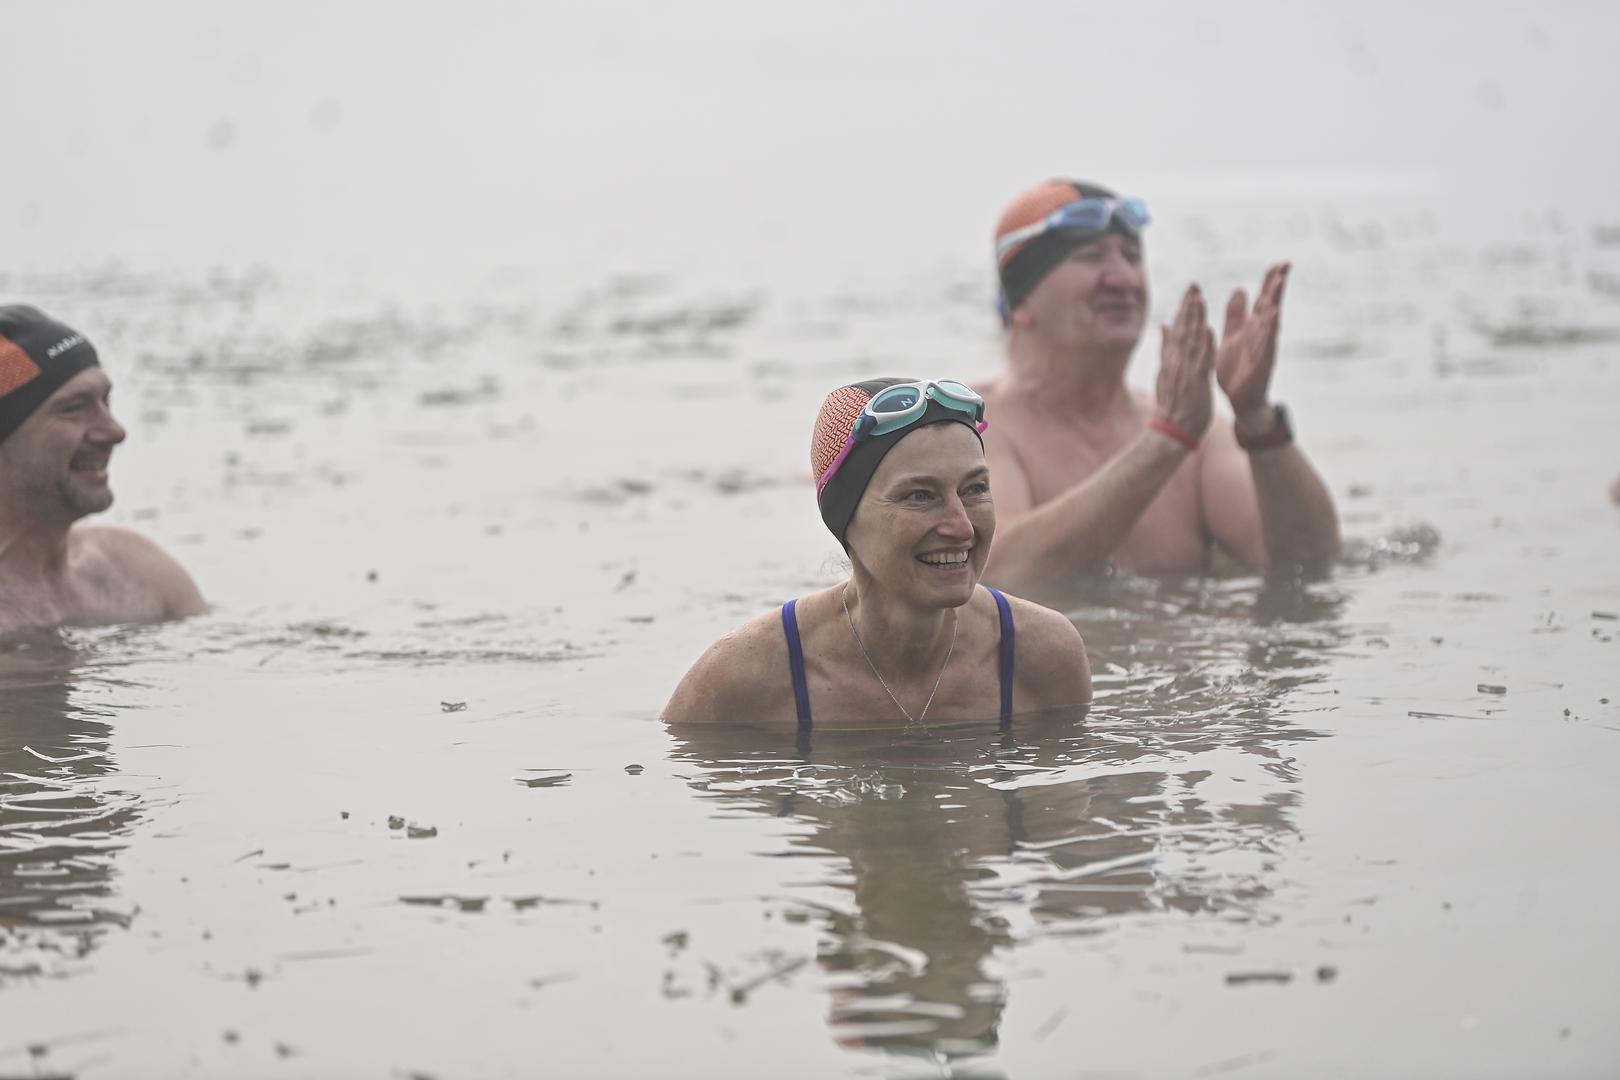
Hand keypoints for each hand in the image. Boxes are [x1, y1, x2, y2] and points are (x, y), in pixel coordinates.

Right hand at [1154, 284, 1214, 441]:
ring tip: (1200, 300)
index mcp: (1172, 358)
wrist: (1173, 429)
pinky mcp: (1196, 382)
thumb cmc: (1173, 403)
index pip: (1178, 328)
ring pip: (1191, 341)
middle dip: (1189, 307)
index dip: (1184, 308)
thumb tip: (1163, 325)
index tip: (1190, 290)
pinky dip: (1204, 345)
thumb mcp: (1165, 372)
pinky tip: (1208, 330)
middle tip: (1194, 285)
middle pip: (1183, 330)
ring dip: (1195, 320)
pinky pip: (1201, 361)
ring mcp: (1186, 371)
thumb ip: (1165, 347)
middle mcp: (1177, 361)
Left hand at [1216, 262, 1289, 430]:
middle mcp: (1261, 335)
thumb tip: (1241, 289)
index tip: (1278, 263)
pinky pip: (1267, 344)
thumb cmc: (1237, 369)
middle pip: (1271, 305)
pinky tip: (1273, 316)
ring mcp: (1264, 348)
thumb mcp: (1233, 336)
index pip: (1263, 300)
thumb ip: (1237, 315)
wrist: (1240, 400)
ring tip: (1279, 283)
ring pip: (1271, 320)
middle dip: (1277, 285)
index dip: (1270, 282)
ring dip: (1275, 301)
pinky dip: (1269, 330)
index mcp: (1253, 327)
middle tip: (1285, 264)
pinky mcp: (1262, 362)